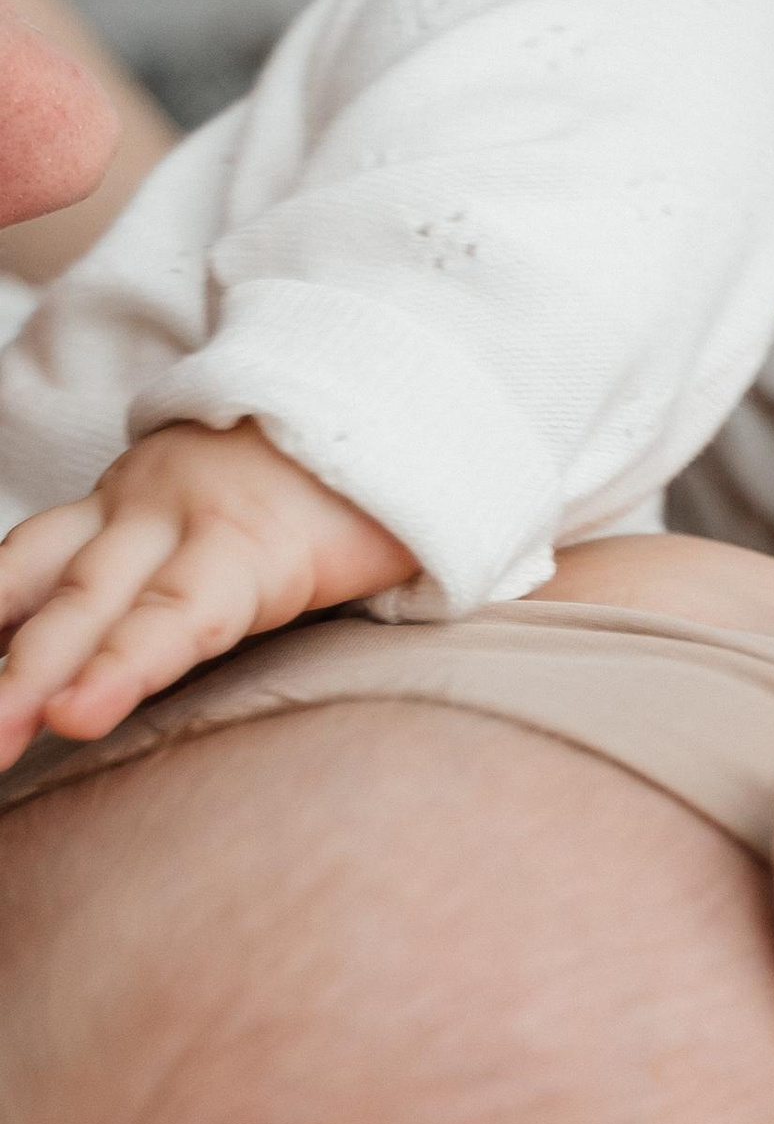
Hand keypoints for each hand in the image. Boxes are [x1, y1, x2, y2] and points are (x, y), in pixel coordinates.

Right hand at [0, 421, 414, 768]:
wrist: (345, 398)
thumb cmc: (370, 511)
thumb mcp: (386, 560)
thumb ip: (363, 623)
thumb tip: (387, 725)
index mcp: (251, 541)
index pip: (180, 612)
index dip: (124, 666)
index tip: (73, 716)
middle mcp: (171, 517)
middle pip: (89, 601)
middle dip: (27, 674)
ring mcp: (124, 505)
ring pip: (39, 569)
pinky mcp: (97, 505)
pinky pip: (29, 551)